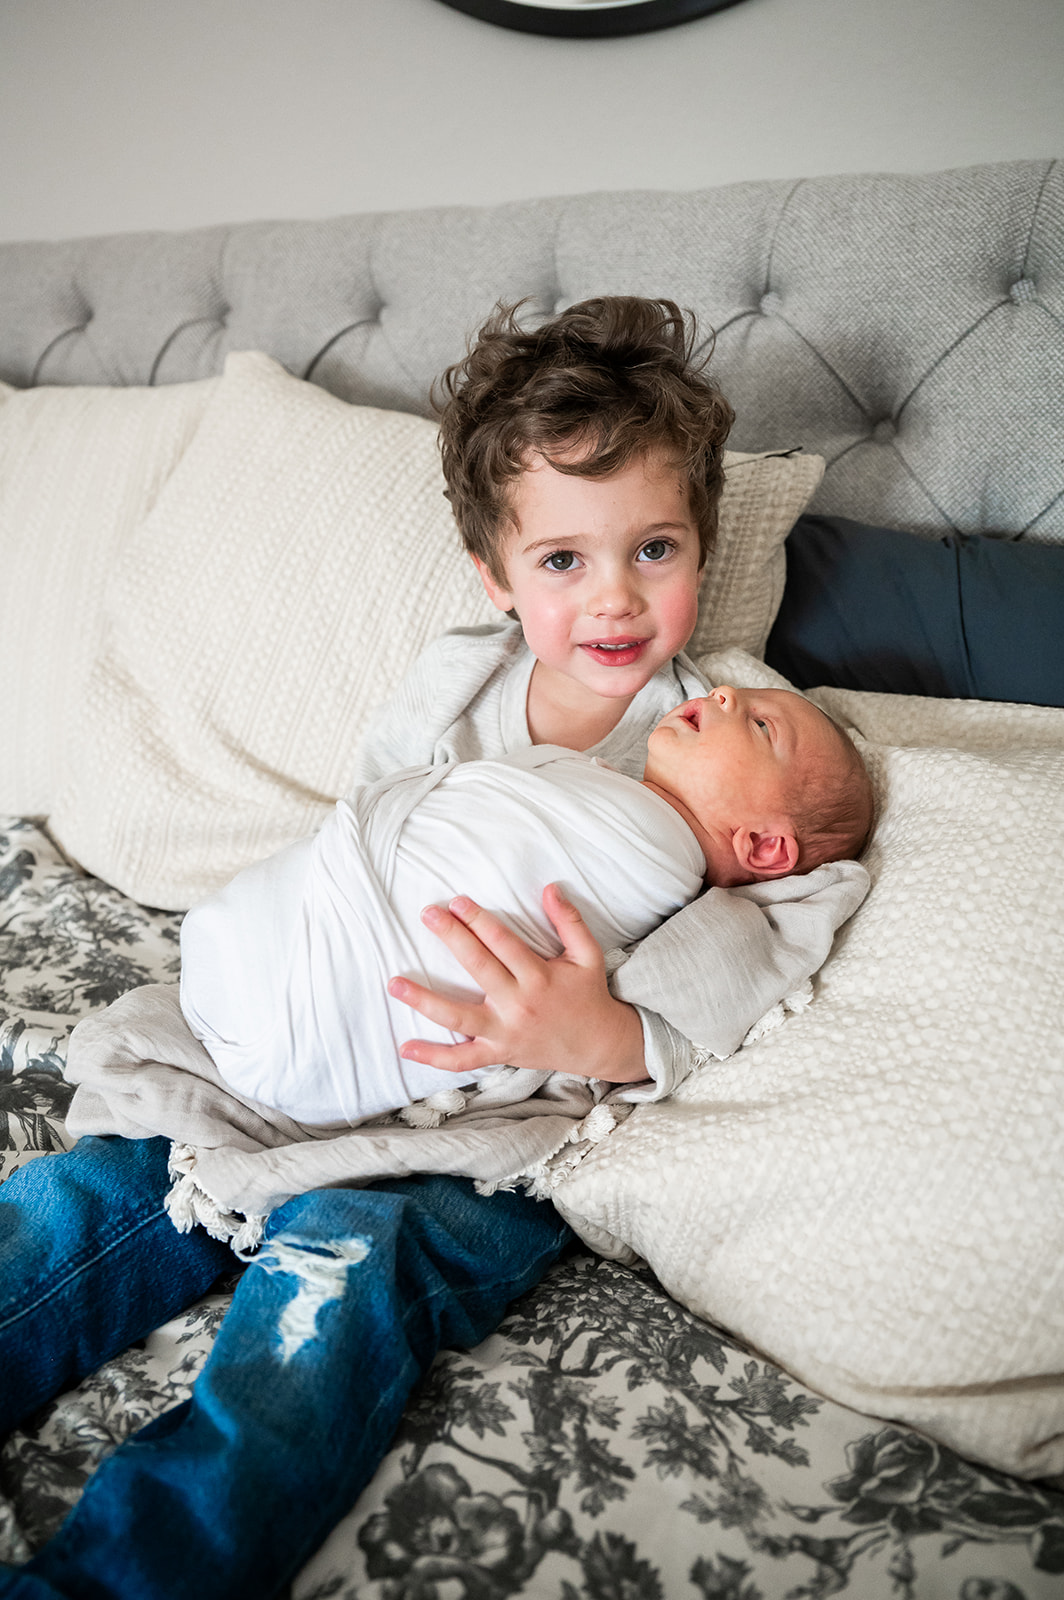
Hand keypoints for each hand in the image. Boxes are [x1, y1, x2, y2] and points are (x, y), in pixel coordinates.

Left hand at [387, 884, 647, 1082]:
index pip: (502, 943)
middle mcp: (519, 1004)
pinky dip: (434, 1056)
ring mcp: (505, 1031)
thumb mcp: (588, 955)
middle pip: (478, 967)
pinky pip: (462, 1059)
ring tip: (395, 983)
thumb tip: (550, 888)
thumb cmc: (589, 994)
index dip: (479, 920)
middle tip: (428, 914)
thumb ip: (569, 920)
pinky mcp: (498, 1052)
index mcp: (539, 977)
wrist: (598, 1045)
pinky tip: (405, 1047)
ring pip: (458, 1016)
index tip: (457, 901)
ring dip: (424, 1000)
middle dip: (452, 938)